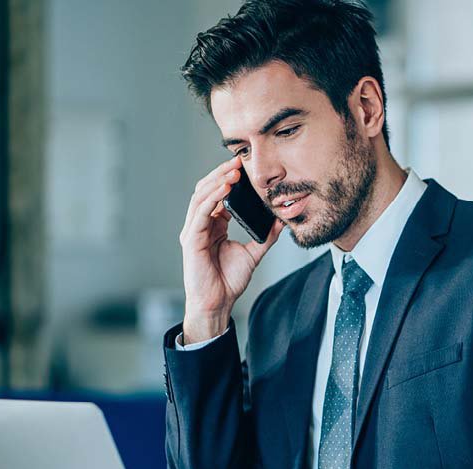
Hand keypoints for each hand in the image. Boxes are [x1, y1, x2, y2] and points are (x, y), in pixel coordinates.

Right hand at [179, 156, 284, 342]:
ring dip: (217, 181)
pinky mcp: (191, 240)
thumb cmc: (228, 281)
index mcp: (213, 225)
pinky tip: (224, 188)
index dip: (229, 179)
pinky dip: (212, 198)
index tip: (244, 167)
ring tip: (233, 171)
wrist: (217, 304)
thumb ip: (266, 236)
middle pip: (207, 190)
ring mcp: (193, 231)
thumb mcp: (253, 254)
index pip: (218, 195)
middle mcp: (201, 225)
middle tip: (238, 161)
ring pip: (201, 197)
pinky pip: (200, 213)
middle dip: (222, 173)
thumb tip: (282, 220)